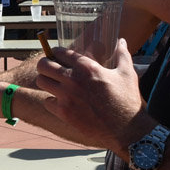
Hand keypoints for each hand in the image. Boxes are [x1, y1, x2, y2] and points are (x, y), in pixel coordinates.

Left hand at [33, 40, 147, 152]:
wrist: (126, 129)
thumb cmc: (127, 100)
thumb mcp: (127, 73)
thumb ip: (122, 54)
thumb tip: (121, 41)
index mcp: (87, 67)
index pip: (59, 52)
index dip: (56, 52)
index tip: (56, 56)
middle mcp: (74, 80)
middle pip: (43, 65)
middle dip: (45, 65)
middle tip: (50, 69)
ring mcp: (67, 97)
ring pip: (41, 82)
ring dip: (46, 82)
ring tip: (54, 84)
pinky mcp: (64, 113)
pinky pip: (47, 102)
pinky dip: (52, 101)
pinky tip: (60, 101)